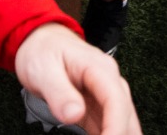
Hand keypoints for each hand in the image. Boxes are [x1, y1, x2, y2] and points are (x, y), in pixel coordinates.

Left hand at [13, 22, 138, 134]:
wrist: (40, 41)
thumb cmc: (42, 50)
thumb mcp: (43, 69)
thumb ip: (58, 92)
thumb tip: (74, 114)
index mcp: (100, 69)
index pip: (116, 102)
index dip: (115, 129)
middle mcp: (110, 82)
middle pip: (126, 118)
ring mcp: (107, 96)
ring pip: (122, 125)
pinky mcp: (99, 108)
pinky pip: (108, 128)